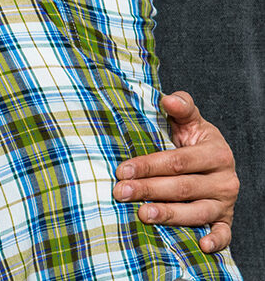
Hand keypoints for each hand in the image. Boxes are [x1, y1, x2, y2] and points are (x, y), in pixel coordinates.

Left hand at [113, 91, 237, 252]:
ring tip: (142, 214)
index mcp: (216, 153)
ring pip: (196, 212)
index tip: (122, 170)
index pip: (177, 161)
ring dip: (169, 215)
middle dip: (149, 190)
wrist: (216, 157)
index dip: (148, 165)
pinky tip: (201, 246)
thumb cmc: (194, 137)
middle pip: (182, 188)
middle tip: (121, 192)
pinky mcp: (226, 220)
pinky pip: (224, 234)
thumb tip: (168, 99)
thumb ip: (181, 107)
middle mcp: (224, 180)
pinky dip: (215, 242)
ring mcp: (226, 202)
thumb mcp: (190, 119)